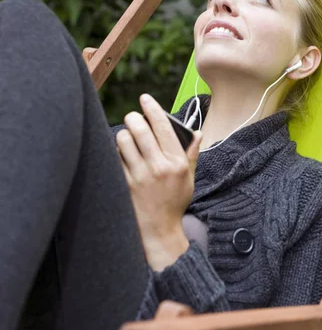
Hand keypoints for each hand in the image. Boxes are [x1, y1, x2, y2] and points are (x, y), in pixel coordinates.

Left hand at [116, 93, 201, 270]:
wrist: (159, 229)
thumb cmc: (175, 201)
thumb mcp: (189, 178)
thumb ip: (191, 153)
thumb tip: (197, 133)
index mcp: (176, 162)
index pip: (163, 127)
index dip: (152, 109)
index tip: (145, 99)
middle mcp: (159, 167)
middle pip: (140, 130)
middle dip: (134, 118)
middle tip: (133, 117)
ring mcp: (140, 176)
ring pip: (124, 141)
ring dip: (123, 134)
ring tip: (127, 138)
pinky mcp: (125, 183)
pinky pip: (116, 157)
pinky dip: (117, 151)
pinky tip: (121, 154)